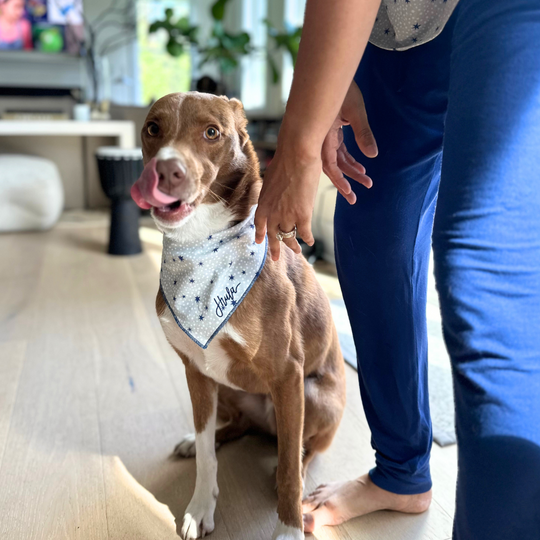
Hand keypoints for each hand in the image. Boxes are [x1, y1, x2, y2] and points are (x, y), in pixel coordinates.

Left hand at [255, 144, 319, 261]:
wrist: (297, 155)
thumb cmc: (285, 161)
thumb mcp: (271, 179)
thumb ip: (271, 191)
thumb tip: (274, 192)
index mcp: (262, 203)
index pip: (259, 224)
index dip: (260, 234)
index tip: (260, 242)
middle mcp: (272, 213)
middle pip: (273, 236)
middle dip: (275, 248)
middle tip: (276, 258)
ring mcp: (287, 216)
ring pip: (289, 237)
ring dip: (294, 245)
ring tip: (298, 252)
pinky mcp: (302, 215)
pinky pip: (304, 233)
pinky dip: (308, 238)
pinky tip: (310, 242)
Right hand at [322, 81, 377, 203]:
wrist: (331, 71)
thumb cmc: (342, 87)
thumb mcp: (356, 110)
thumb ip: (363, 133)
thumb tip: (373, 155)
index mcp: (323, 135)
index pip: (329, 164)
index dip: (339, 181)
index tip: (349, 193)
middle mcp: (321, 139)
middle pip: (332, 167)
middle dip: (345, 182)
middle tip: (355, 199)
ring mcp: (325, 136)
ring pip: (337, 160)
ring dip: (350, 171)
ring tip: (366, 181)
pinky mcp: (331, 132)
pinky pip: (338, 151)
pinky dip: (349, 160)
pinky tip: (361, 166)